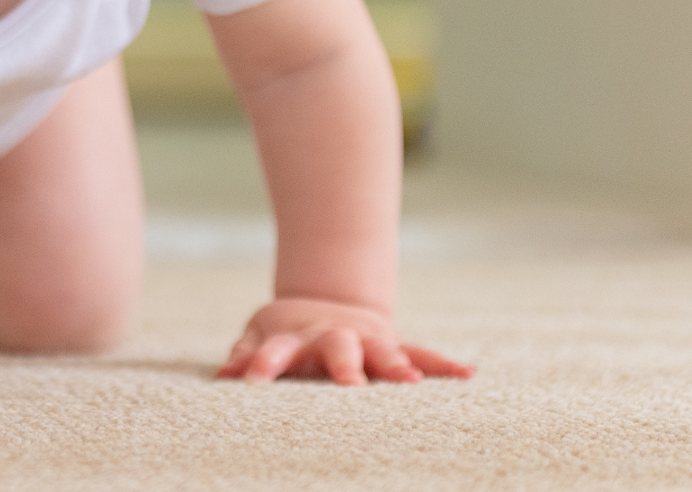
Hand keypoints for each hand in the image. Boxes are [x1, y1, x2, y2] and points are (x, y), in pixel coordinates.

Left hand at [216, 298, 474, 385]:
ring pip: (382, 350)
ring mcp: (365, 340)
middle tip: (349, 385)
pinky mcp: (392, 344)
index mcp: (295, 339)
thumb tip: (223, 376)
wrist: (324, 306)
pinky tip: (468, 376)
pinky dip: (443, 364)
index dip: (265, 364)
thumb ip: (246, 355)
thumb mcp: (261, 338)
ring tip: (410, 381)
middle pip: (337, 347)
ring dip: (395, 364)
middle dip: (343, 365)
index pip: (277, 351)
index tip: (255, 383)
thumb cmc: (286, 337)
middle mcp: (333, 337)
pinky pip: (422, 353)